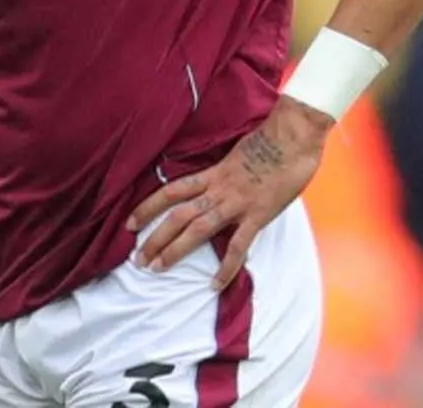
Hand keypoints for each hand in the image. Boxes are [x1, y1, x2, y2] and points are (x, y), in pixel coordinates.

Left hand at [127, 98, 330, 289]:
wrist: (292, 137)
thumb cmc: (268, 141)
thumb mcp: (235, 155)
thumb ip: (223, 173)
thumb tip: (214, 184)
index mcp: (211, 174)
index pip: (170, 191)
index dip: (147, 207)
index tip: (129, 224)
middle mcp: (217, 189)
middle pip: (177, 215)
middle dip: (155, 237)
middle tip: (138, 260)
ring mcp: (236, 203)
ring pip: (197, 229)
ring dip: (175, 250)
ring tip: (157, 268)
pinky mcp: (257, 215)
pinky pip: (238, 245)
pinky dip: (226, 267)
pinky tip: (215, 285)